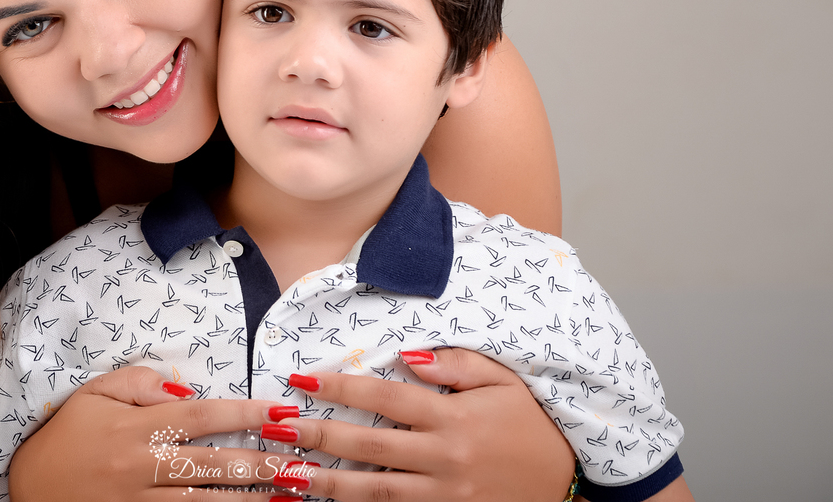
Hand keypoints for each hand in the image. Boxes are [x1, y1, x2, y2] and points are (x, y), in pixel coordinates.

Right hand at [7, 366, 297, 501]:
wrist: (23, 486)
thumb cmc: (65, 434)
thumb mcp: (94, 394)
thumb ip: (140, 383)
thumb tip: (188, 390)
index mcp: (135, 428)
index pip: (202, 417)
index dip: (245, 414)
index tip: (282, 413)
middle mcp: (140, 466)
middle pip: (213, 465)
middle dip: (263, 464)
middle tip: (304, 463)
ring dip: (251, 499)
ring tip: (291, 495)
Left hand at [267, 347, 575, 501]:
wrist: (568, 481)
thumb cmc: (530, 423)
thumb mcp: (502, 382)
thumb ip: (455, 364)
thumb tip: (408, 356)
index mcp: (453, 418)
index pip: (385, 399)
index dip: (340, 389)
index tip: (302, 380)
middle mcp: (444, 458)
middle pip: (368, 447)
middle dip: (317, 437)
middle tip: (276, 427)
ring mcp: (443, 495)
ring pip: (372, 492)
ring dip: (324, 483)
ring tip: (284, 474)